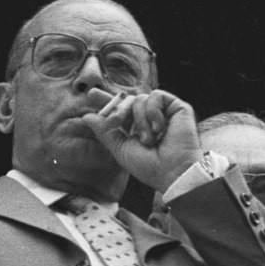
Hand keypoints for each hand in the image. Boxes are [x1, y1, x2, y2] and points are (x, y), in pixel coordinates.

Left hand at [81, 88, 200, 190]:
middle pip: (128, 100)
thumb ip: (105, 132)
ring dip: (140, 119)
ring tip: (149, 139)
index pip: (120, 110)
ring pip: (140, 98)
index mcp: (136, 129)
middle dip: (118, 110)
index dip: (107, 101)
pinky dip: (153, 111)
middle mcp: (150, 119)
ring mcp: (164, 113)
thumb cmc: (149, 166)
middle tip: (114, 121)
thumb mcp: (121, 149)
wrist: (173, 172)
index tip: (91, 94)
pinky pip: (156, 96)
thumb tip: (87, 117)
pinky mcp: (177, 107)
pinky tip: (159, 128)